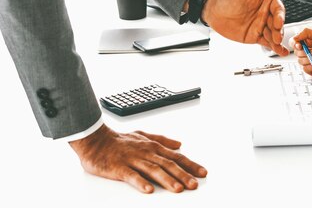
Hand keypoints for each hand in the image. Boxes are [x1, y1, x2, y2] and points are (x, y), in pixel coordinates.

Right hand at [69, 124, 206, 192]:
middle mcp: (146, 153)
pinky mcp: (119, 168)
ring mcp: (133, 160)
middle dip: (183, 175)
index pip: (176, 157)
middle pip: (168, 165)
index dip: (190, 165)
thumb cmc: (119, 140)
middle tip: (194, 185)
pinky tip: (148, 190)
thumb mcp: (143, 136)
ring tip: (177, 189)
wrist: (95, 140)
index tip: (202, 173)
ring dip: (166, 180)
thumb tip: (179, 144)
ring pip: (153, 170)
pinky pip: (131, 176)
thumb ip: (162, 140)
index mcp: (153, 147)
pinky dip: (140, 182)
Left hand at [202, 0, 287, 55]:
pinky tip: (281, 51)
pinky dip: (275, 48)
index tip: (278, 22)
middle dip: (279, 30)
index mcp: (267, 0)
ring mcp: (261, 25)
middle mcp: (266, 13)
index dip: (280, 16)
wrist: (212, 10)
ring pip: (274, 34)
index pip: (278, 9)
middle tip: (277, 35)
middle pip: (277, 23)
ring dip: (278, 40)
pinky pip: (267, 42)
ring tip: (278, 45)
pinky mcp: (255, 36)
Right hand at [289, 28, 311, 77]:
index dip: (295, 44)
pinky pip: (305, 69)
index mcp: (308, 42)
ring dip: (311, 59)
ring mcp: (310, 61)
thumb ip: (306, 32)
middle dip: (307, 52)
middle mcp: (308, 52)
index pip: (294, 43)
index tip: (300, 45)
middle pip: (296, 53)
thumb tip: (294, 37)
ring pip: (300, 61)